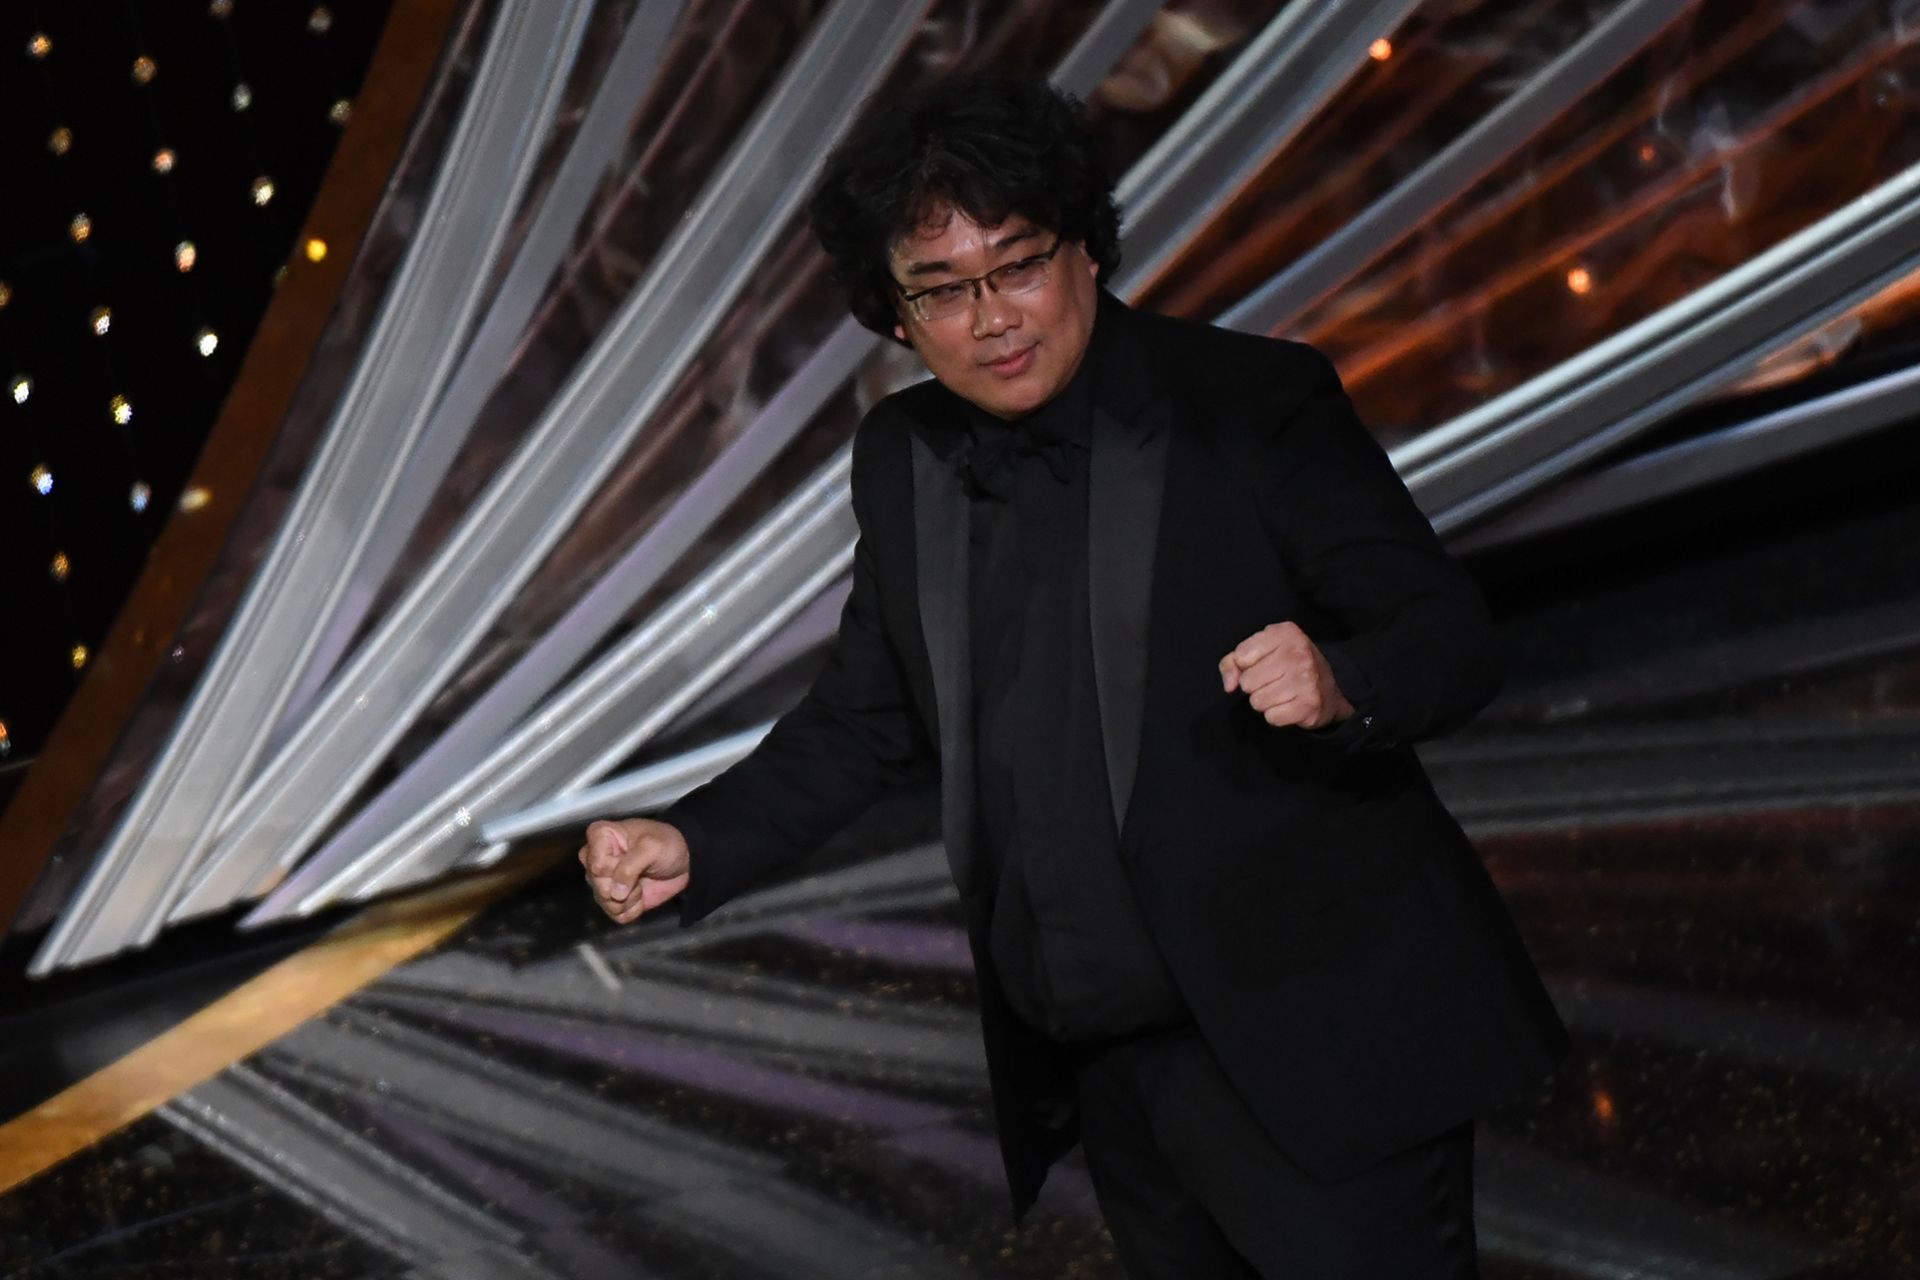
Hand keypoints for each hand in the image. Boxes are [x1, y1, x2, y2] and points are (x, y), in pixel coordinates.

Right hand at [579, 818, 690, 923]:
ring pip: (605, 902)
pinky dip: (632, 909)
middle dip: (624, 888)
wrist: (684, 861)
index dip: (616, 869)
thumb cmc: (667, 844)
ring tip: (641, 884)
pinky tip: (641, 896)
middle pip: (598, 886)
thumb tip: (615, 894)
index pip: (597, 865)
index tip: (633, 858)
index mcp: (600, 836)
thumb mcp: (652, 847)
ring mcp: (602, 880)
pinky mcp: (613, 899)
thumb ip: (630, 867)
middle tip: (641, 874)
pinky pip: (615, 914)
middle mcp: (595, 858)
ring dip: (629, 899)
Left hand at [1219, 621, 1353, 729]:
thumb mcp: (1260, 651)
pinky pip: (1272, 717)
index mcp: (1285, 633)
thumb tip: (1229, 686)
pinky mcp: (1310, 704)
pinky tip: (1288, 705)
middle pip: (1247, 682)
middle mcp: (1298, 653)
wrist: (1329, 686)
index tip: (1260, 664)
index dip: (1245, 666)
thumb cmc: (1286, 665)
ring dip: (1264, 702)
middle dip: (1254, 687)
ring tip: (1280, 693)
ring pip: (1257, 702)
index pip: (1241, 656)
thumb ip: (1232, 662)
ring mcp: (1306, 679)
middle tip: (1272, 682)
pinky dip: (1276, 715)